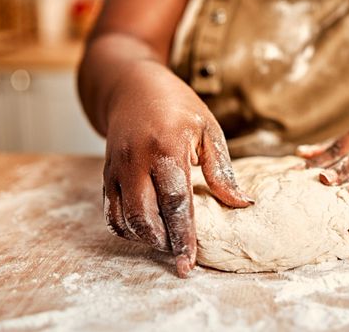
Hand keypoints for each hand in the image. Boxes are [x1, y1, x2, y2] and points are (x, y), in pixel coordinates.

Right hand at [102, 61, 252, 277]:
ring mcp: (117, 168)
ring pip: (126, 219)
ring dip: (147, 239)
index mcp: (166, 146)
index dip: (184, 235)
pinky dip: (128, 230)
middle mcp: (136, 159)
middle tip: (183, 258)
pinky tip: (149, 232)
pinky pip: (112, 213)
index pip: (176, 202)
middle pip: (147, 216)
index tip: (191, 261)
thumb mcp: (208, 129)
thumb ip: (222, 169)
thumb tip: (242, 203)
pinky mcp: (106, 174)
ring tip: (170, 244)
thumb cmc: (177, 106)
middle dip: (165, 243)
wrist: (132, 86)